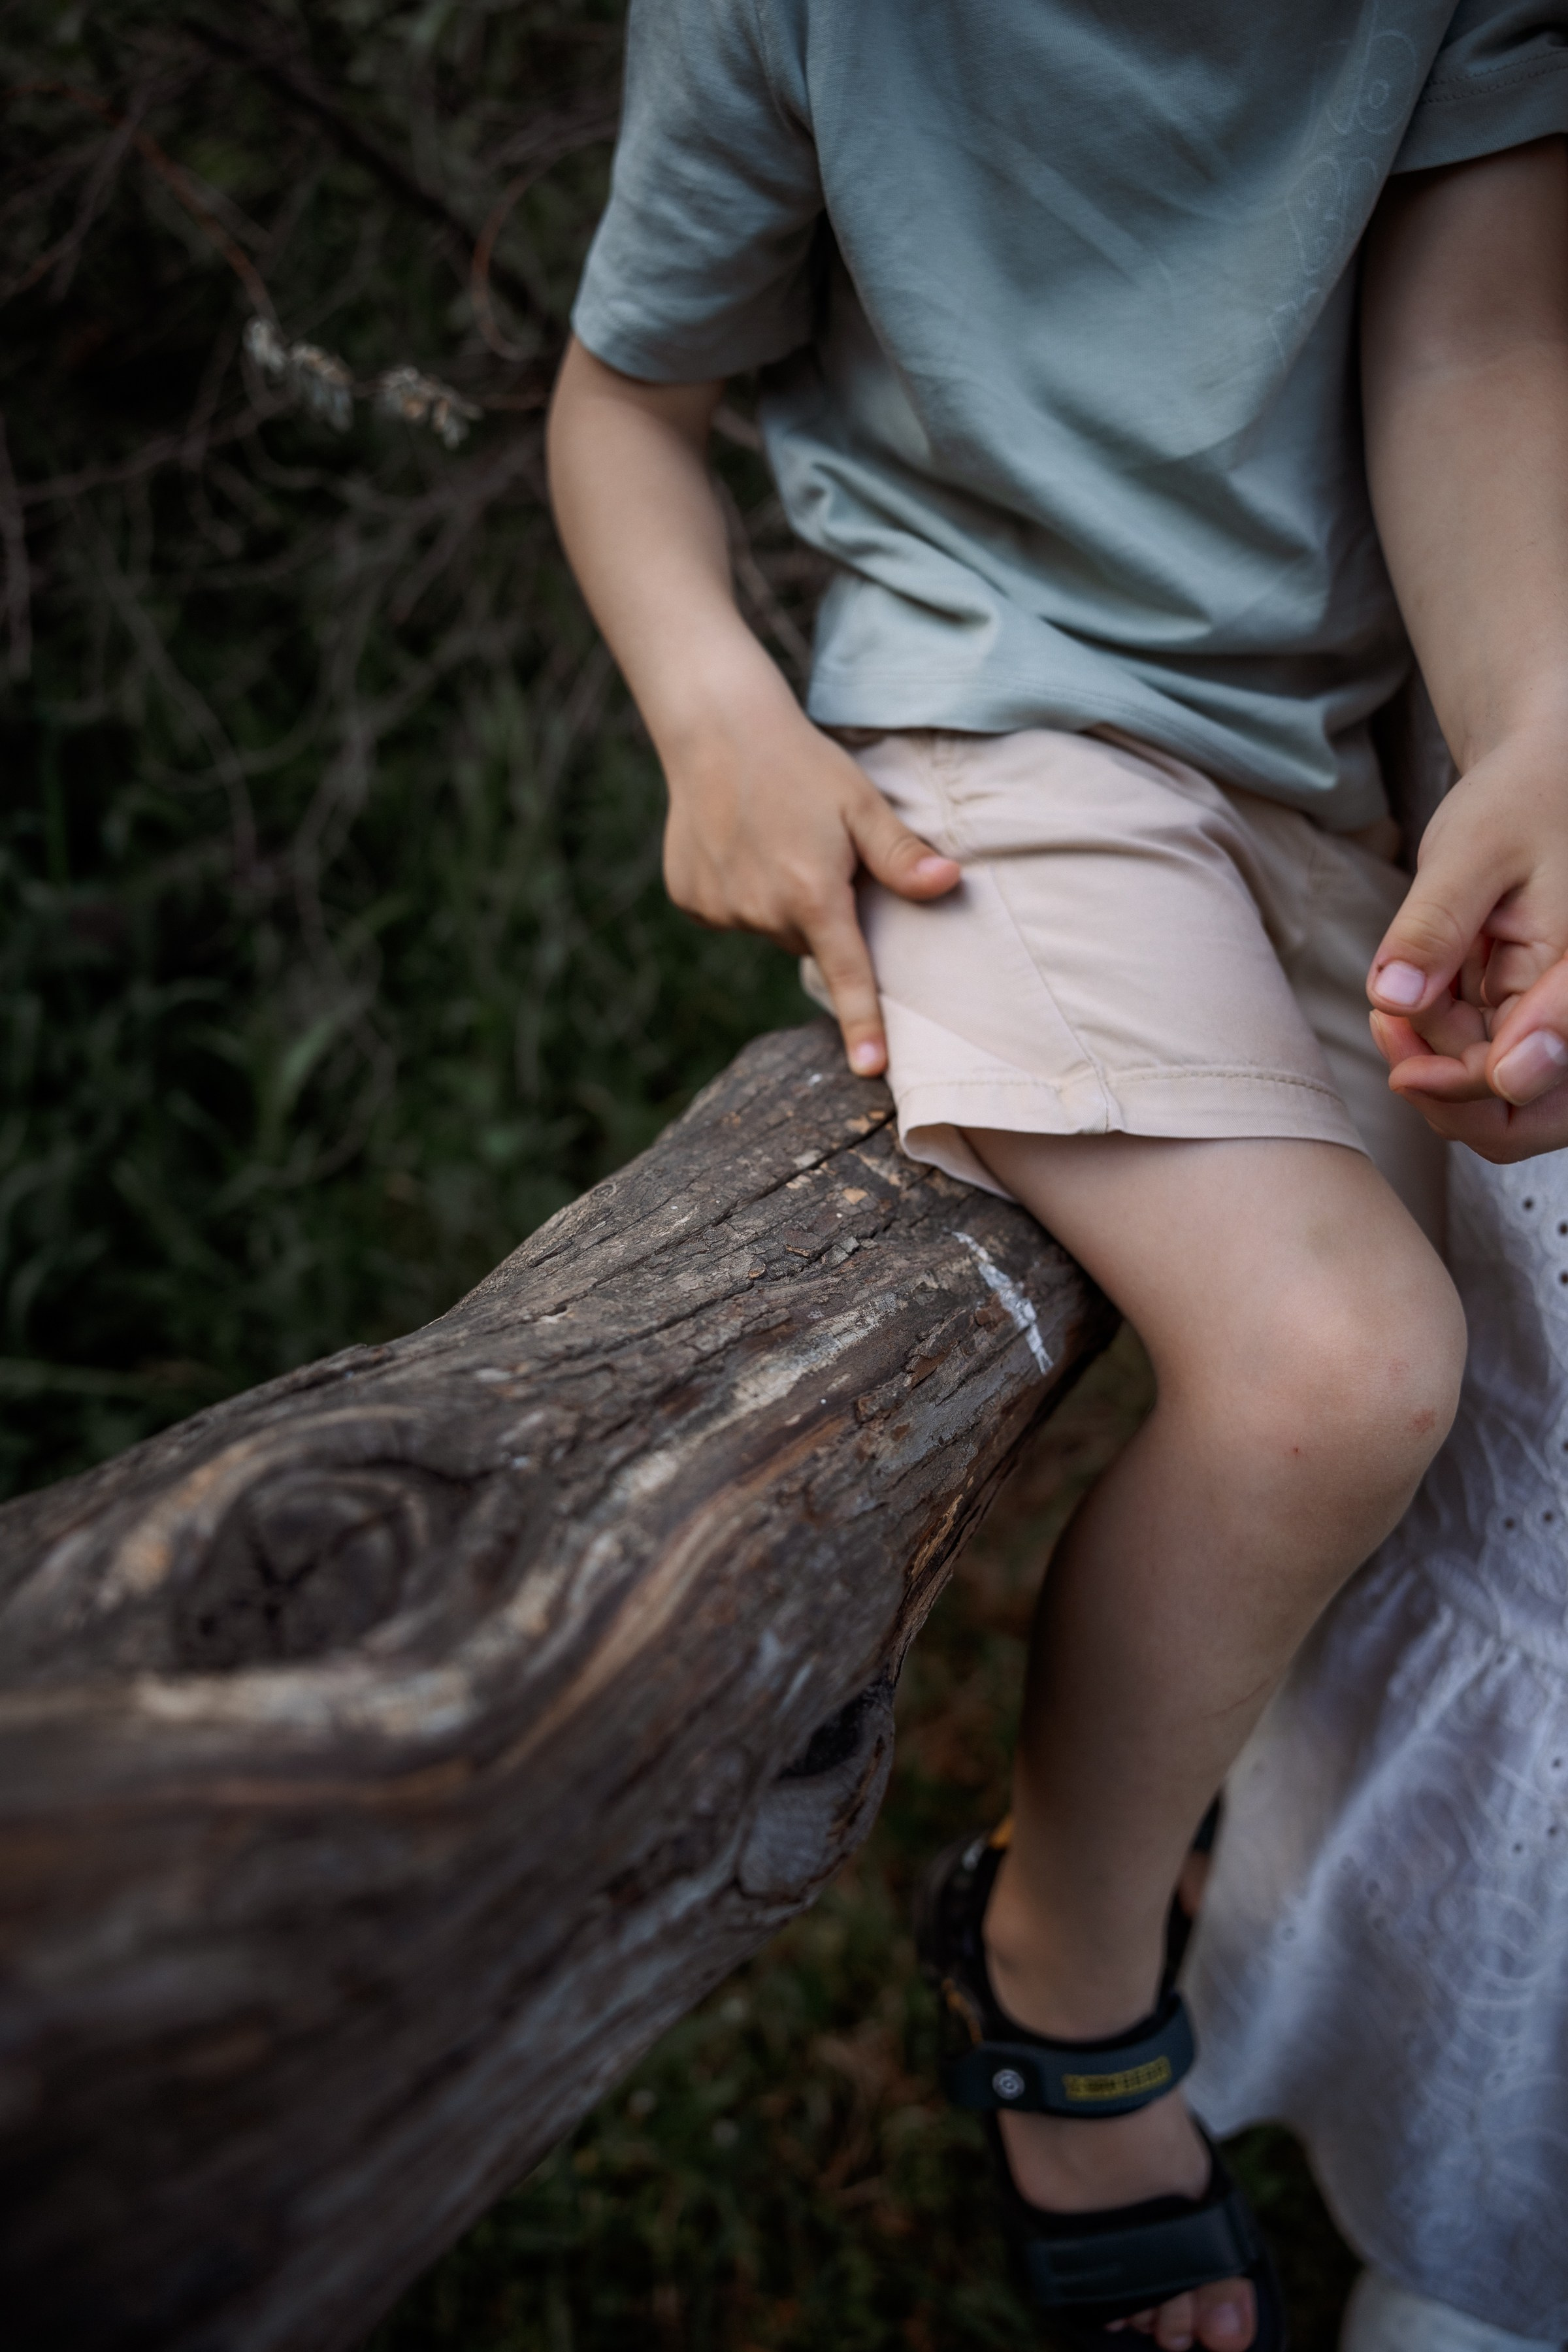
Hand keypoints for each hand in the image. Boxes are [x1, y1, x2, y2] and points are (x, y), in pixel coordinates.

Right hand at [662, 681, 958, 1074]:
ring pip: (769, 929)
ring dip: (780, 901)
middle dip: (822, 912)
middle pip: (810, 942)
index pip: (847, 974)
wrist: (714, 729)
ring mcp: (719, 908)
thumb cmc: (800, 763)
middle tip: (818, 853)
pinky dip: (741, 891)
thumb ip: (902, 856)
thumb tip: (950, 885)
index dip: (862, 1023)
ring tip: (774, 839)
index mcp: (811, 892)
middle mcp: (761, 910)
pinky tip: (739, 843)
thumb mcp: (861, 804)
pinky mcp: (690, 899)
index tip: (873, 1069)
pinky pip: (732, 914)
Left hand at [1367, 732, 1567, 1159]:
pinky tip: (1409, 1004)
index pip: (1543, 1063)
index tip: (1408, 1074)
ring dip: (1434, 1069)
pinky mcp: (1531, 1025)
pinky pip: (1482, 1072)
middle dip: (1443, 1091)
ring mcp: (1557, 1026)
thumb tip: (1396, 998)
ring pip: (1495, 1105)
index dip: (1469, 1086)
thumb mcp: (1470, 849)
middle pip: (1522, 1118)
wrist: (1543, 784)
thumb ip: (1435, 925)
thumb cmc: (1519, 802)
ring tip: (1394, 1004)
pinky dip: (1437, 1052)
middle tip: (1386, 1028)